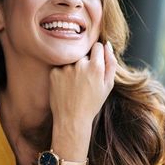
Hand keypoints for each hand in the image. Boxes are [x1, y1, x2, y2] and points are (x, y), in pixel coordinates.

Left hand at [48, 41, 116, 159]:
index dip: (98, 55)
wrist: (72, 119)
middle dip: (86, 62)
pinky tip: (66, 87)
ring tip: (75, 85)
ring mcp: (65, 68)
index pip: (98, 46)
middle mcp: (80, 64)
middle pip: (84, 53)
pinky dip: (63, 74)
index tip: (96, 65)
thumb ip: (111, 63)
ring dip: (74, 68)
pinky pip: (61, 67)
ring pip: (72, 60)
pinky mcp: (54, 72)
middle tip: (85, 80)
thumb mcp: (108, 85)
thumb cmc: (92, 103)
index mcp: (96, 67)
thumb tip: (107, 44)